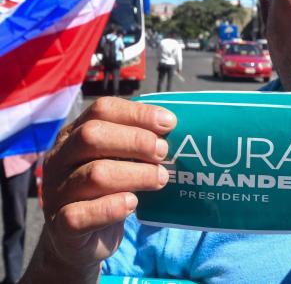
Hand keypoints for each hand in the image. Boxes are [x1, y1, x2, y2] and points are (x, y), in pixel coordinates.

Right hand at [41, 97, 175, 267]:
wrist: (82, 239)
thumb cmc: (109, 190)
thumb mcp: (119, 161)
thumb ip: (137, 144)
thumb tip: (174, 129)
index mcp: (73, 135)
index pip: (102, 110)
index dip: (137, 113)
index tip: (169, 123)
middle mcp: (60, 159)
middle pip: (92, 136)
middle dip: (136, 141)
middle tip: (164, 153)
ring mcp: (56, 193)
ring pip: (94, 175)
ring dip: (136, 175)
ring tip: (160, 179)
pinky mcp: (61, 226)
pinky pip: (82, 214)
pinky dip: (112, 207)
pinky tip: (132, 203)